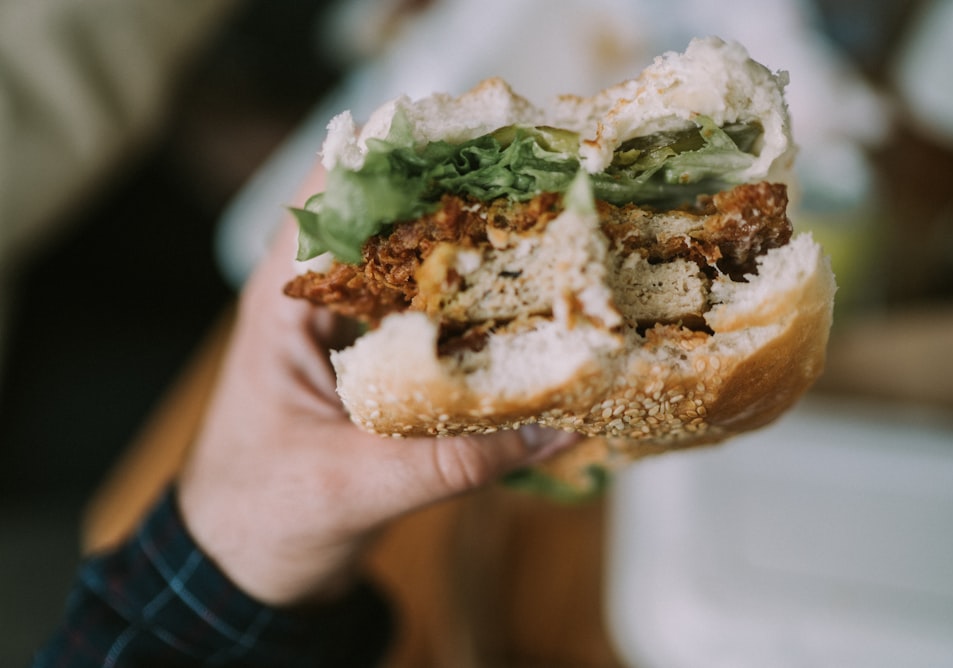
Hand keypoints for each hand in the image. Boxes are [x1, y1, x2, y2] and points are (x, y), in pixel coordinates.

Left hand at [177, 165, 576, 607]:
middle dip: (461, 204)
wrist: (244, 571)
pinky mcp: (378, 367)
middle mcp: (316, 300)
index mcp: (282, 302)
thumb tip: (553, 426)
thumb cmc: (261, 520)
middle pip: (389, 222)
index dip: (403, 159)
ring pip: (416, 268)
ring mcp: (349, 332)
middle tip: (541, 194)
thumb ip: (448, 461)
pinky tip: (528, 318)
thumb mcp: (351, 488)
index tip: (480, 148)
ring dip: (474, 256)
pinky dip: (476, 314)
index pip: (335, 195)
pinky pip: (433, 321)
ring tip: (550, 242)